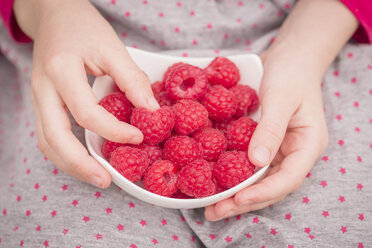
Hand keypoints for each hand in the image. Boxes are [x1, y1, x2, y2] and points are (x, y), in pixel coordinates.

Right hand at [14, 0, 158, 187]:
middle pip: (54, 137)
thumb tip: (151, 110)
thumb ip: (131, 79)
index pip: (86, 113)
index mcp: (61, 70)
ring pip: (46, 141)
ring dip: (70, 164)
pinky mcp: (42, 102)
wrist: (54, 15)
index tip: (138, 137)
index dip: (114, 130)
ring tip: (96, 176)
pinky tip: (85, 159)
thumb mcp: (112, 47)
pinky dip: (66, 152)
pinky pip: (49, 134)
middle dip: (80, 165)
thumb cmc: (83, 27)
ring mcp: (38, 97)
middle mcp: (43, 88)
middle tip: (106, 181)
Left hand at [204, 0, 357, 220]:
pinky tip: (211, 181)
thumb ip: (271, 129)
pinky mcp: (260, 143)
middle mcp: (292, 153)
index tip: (238, 199)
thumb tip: (256, 162)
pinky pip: (246, 164)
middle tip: (215, 212)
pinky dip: (230, 175)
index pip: (288, 178)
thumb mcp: (281, 97)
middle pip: (270, 185)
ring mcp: (276, 150)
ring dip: (234, 193)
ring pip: (256, 179)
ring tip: (210, 207)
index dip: (264, 192)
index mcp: (307, 145)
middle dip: (244, 201)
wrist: (288, 58)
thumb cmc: (290, 73)